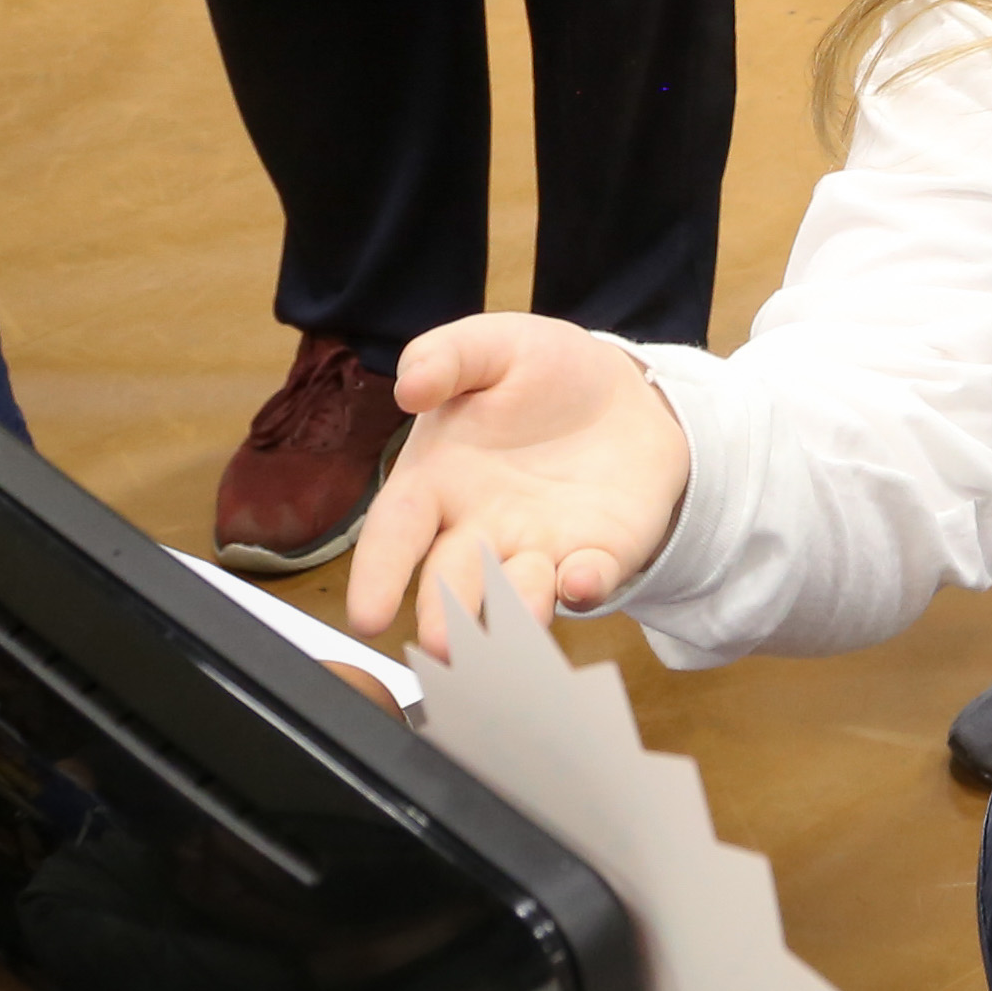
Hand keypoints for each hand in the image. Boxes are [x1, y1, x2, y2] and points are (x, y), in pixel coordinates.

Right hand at [345, 314, 694, 652]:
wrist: (624, 388)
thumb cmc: (539, 373)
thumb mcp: (491, 347)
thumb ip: (446, 358)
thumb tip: (410, 386)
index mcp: (436, 483)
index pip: (395, 534)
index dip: (377, 575)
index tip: (367, 617)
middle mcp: (480, 530)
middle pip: (453, 583)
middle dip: (447, 616)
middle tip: (445, 643)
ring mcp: (540, 548)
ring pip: (519, 593)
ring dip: (517, 612)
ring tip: (516, 622)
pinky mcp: (599, 551)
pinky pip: (589, 577)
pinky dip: (585, 584)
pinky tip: (581, 581)